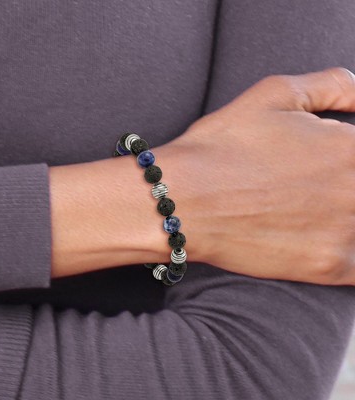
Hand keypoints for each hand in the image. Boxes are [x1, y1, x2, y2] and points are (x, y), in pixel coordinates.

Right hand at [161, 67, 354, 284]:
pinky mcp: (327, 266)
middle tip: (303, 188)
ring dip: (345, 217)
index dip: (345, 157)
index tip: (322, 165)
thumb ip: (334, 84)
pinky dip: (345, 252)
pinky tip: (317, 240)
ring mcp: (346, 232)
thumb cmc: (221, 146)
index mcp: (350, 146)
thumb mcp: (274, 93)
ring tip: (303, 210)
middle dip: (342, 185)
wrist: (182, 200)